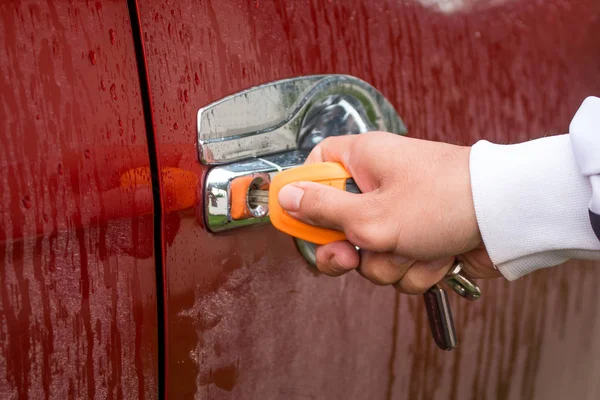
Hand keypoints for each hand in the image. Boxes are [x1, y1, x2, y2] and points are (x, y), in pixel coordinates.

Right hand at [278, 132, 501, 293]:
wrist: (508, 218)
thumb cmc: (444, 201)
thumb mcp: (371, 214)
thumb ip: (322, 210)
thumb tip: (286, 196)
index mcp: (362, 160)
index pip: (315, 170)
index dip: (303, 197)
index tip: (298, 222)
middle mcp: (378, 185)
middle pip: (338, 225)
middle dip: (351, 251)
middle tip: (356, 254)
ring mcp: (400, 214)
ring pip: (370, 255)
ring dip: (391, 263)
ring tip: (418, 247)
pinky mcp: (420, 238)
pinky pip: (399, 265)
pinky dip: (418, 269)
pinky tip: (438, 254)